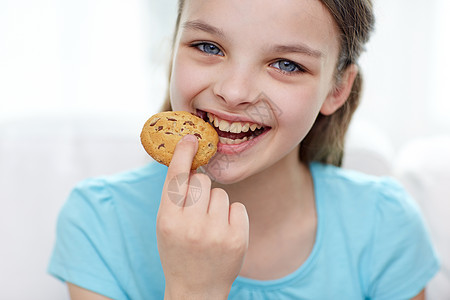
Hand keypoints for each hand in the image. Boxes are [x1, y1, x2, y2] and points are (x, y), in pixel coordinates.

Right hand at [156, 135, 248, 299]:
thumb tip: (191, 163)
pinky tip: (223, 232)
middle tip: (196, 209)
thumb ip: (174, 197)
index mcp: (167, 221)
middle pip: (202, 181)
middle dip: (200, 189)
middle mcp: (191, 226)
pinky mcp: (237, 238)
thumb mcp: (166, 226)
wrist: (196, 290)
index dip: (183, 154)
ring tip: (209, 226)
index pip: (176, 178)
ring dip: (216, 204)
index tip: (191, 138)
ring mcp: (216, 233)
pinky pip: (237, 206)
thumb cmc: (178, 251)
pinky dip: (231, 215)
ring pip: (221, 193)